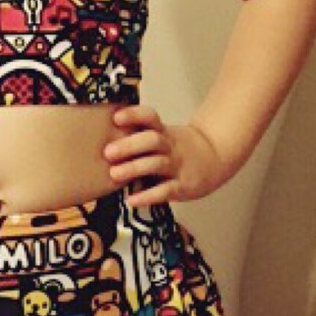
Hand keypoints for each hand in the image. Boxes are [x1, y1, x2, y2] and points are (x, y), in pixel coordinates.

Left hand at [103, 105, 229, 205]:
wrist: (215, 157)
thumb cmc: (177, 148)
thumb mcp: (164, 135)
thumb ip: (140, 136)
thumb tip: (99, 138)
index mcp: (163, 132)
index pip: (150, 117)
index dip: (134, 115)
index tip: (116, 117)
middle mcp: (170, 146)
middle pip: (152, 140)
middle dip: (129, 145)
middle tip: (108, 152)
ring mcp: (178, 165)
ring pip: (157, 164)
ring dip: (135, 168)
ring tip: (114, 174)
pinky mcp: (184, 186)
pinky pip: (166, 190)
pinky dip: (149, 196)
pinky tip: (132, 200)